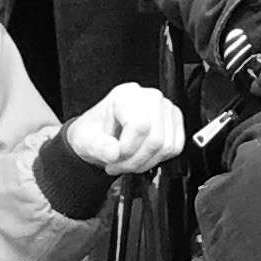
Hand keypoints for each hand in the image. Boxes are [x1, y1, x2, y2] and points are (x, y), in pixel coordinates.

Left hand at [63, 83, 184, 176]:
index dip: (129, 149)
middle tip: (118, 165)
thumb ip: (98, 146)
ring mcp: (165, 108)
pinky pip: (175, 147)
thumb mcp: (85, 139)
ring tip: (128, 162)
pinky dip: (158, 159)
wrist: (100, 134)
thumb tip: (115, 153)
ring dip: (145, 163)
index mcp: (126, 95)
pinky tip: (142, 157)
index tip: (114, 157)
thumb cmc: (95, 131)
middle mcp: (149, 97)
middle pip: (156, 139)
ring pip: (166, 146)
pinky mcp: (175, 121)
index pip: (140, 125)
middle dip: (135, 161)